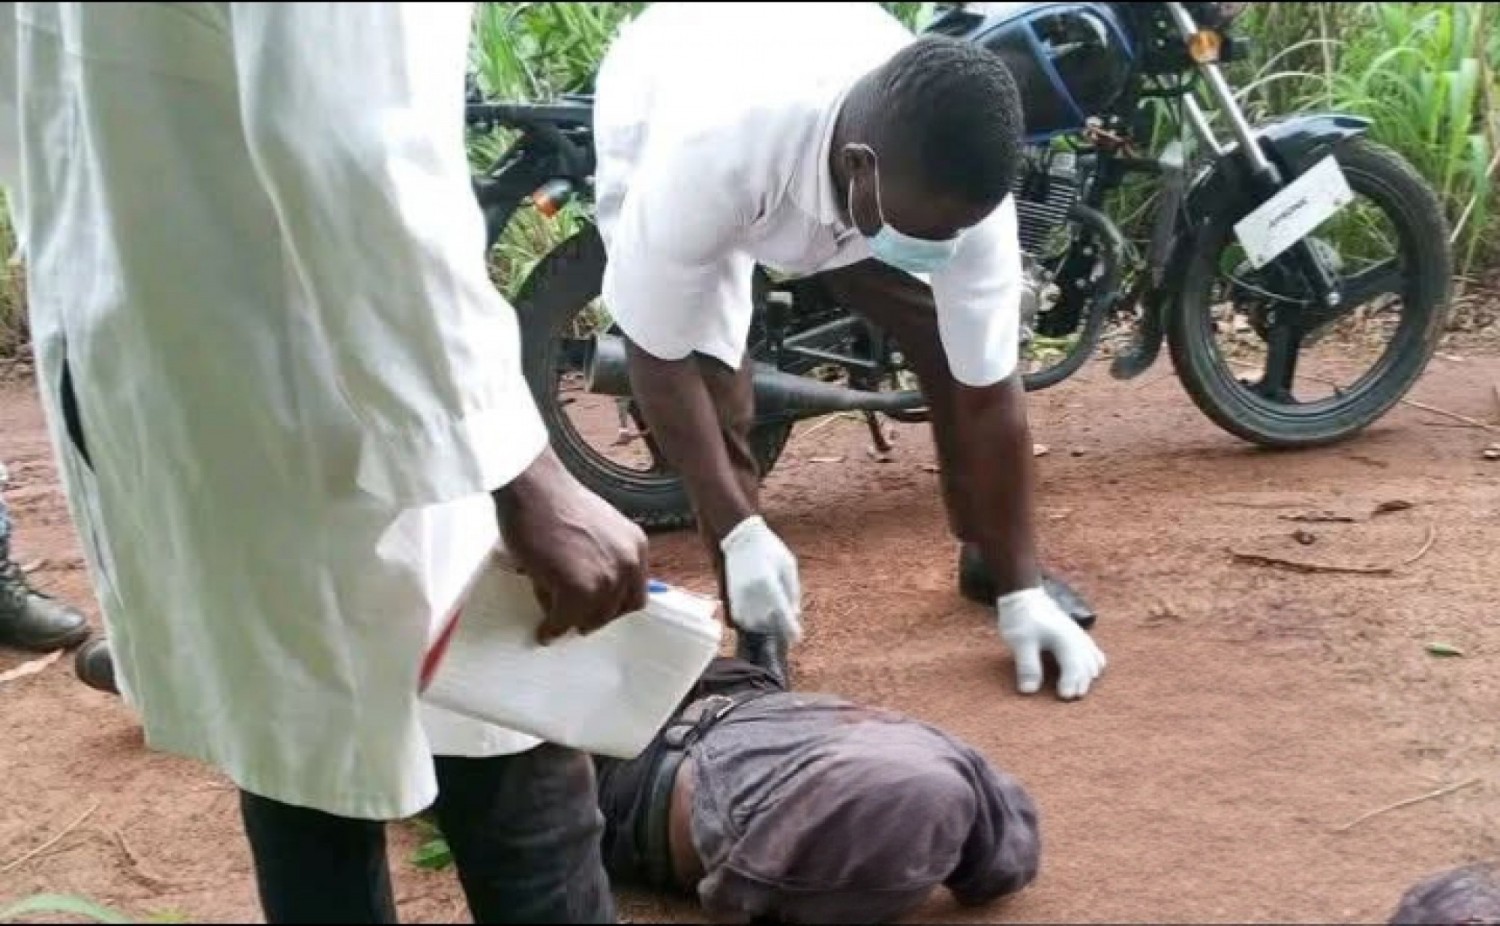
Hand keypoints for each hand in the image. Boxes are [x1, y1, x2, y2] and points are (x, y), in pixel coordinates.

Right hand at [495, 449, 648, 644]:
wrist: (534, 487)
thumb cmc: (554, 500)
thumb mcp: (596, 530)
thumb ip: (601, 557)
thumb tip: (584, 590)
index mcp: (635, 546)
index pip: (635, 593)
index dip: (615, 605)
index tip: (600, 610)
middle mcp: (627, 563)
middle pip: (616, 610)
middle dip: (594, 617)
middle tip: (577, 621)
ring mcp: (604, 578)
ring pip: (591, 618)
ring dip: (571, 621)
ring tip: (556, 620)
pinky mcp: (576, 589)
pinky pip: (563, 620)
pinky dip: (552, 627)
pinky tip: (544, 629)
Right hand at [719, 516, 802, 643]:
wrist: (741, 537)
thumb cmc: (769, 549)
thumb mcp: (788, 565)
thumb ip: (793, 591)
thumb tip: (795, 614)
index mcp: (768, 582)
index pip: (781, 613)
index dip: (790, 629)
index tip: (797, 637)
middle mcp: (751, 591)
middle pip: (767, 622)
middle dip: (779, 628)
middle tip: (788, 629)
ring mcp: (738, 595)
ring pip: (752, 624)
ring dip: (764, 628)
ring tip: (774, 623)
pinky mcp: (730, 596)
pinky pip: (739, 619)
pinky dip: (750, 623)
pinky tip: (759, 618)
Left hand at [997, 588, 1105, 699]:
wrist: (1024, 596)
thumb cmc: (1021, 619)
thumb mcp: (1020, 642)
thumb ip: (1027, 666)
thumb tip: (1029, 691)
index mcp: (1065, 640)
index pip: (1074, 667)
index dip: (1071, 684)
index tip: (1063, 697)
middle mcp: (1077, 638)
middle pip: (1087, 666)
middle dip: (1081, 684)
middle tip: (1070, 698)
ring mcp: (1080, 636)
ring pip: (1093, 660)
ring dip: (1088, 677)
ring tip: (1077, 690)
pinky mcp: (1077, 635)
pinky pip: (1094, 653)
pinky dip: (1093, 666)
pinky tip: (1087, 675)